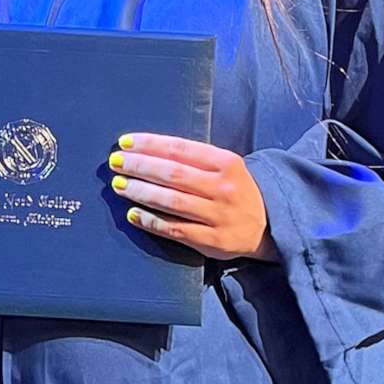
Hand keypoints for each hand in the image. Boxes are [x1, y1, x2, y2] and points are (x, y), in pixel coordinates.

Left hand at [109, 133, 276, 261]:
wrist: (269, 226)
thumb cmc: (236, 190)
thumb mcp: (226, 167)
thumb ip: (195, 159)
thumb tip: (148, 151)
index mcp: (227, 163)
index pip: (181, 148)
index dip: (150, 144)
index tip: (125, 142)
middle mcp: (224, 187)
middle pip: (173, 174)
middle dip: (139, 166)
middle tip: (115, 162)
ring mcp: (219, 215)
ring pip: (172, 201)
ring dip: (140, 192)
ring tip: (119, 185)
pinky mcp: (213, 240)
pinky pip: (175, 229)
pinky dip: (151, 221)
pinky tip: (133, 214)